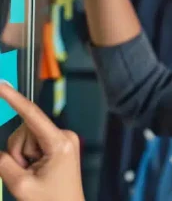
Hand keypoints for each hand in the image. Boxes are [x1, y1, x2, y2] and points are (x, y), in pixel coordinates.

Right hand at [0, 83, 84, 200]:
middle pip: (25, 130)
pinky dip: (29, 156)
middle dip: (18, 152)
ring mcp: (64, 139)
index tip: (1, 85)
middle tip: (28, 172)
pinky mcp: (60, 144)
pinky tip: (38, 169)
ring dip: (23, 156)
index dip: (14, 98)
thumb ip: (4, 164)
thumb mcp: (21, 186)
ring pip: (27, 138)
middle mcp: (65, 136)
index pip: (32, 115)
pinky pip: (34, 143)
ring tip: (35, 173)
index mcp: (60, 142)